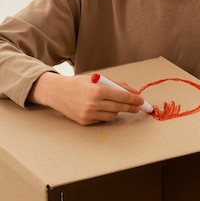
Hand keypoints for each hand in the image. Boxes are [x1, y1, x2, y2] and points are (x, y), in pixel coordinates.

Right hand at [28, 72, 145, 124]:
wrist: (57, 92)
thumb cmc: (78, 84)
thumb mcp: (97, 79)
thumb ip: (117, 85)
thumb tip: (134, 93)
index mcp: (97, 90)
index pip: (122, 96)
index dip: (134, 99)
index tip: (141, 101)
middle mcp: (93, 103)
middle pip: (120, 108)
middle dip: (131, 107)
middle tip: (138, 107)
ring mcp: (89, 114)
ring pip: (113, 115)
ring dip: (117, 110)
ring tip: (112, 104)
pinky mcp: (86, 121)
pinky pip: (103, 119)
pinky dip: (105, 114)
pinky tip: (99, 108)